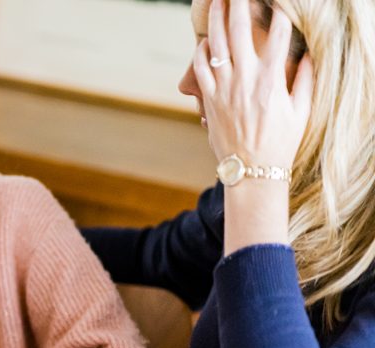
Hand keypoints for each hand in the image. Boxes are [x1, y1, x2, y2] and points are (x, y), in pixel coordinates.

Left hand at [194, 0, 312, 167]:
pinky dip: (201, 51)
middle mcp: (244, 80)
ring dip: (215, 20)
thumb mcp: (301, 111)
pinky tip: (204, 42)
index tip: (279, 4)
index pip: (279, 36)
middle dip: (239, 6)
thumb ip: (305, 80)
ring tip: (216, 4)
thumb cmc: (280, 142)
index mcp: (271, 80)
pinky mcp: (208, 99)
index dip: (280, 16)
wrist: (252, 170)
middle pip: (240, 31)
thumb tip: (307, 57)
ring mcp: (223, 89)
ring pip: (215, 45)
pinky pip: (200, 68)